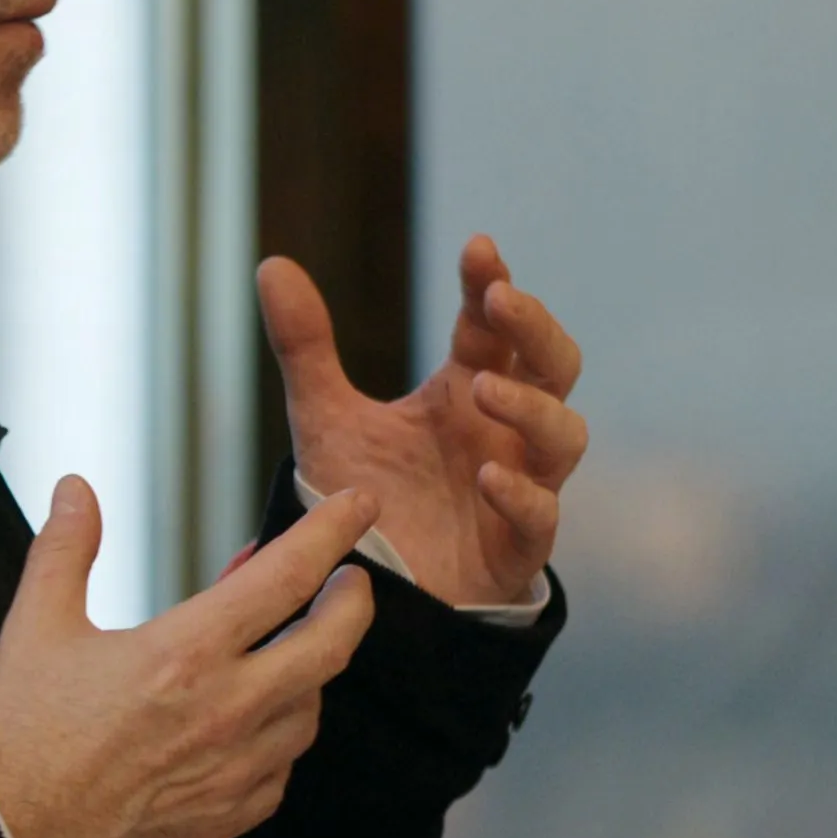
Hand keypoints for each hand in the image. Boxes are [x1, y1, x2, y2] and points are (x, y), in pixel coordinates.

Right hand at [0, 475, 381, 837]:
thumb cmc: (19, 742)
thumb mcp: (34, 629)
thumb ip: (66, 550)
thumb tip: (75, 491)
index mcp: (184, 653)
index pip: (288, 575)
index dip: (332, 530)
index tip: (357, 504)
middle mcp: (225, 709)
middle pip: (332, 642)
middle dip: (353, 599)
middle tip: (348, 578)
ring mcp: (235, 767)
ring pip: (311, 705)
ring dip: (309, 668)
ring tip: (287, 646)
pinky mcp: (230, 814)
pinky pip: (283, 764)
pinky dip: (281, 731)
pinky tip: (257, 717)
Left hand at [264, 235, 585, 607]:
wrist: (367, 589)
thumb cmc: (365, 497)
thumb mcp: (326, 418)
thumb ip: (306, 347)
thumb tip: (272, 263)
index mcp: (465, 389)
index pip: (493, 325)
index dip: (491, 284)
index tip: (477, 248)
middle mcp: (502, 431)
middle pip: (554, 365)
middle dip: (536, 328)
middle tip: (501, 299)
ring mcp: (519, 486)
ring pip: (564, 436)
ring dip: (533, 407)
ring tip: (484, 390)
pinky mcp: (516, 548)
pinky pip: (541, 516)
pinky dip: (522, 493)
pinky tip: (489, 475)